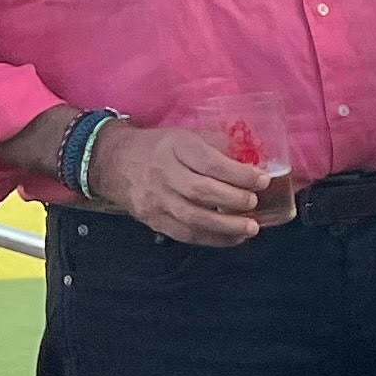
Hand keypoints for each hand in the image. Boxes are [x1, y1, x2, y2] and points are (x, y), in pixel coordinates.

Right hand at [96, 122, 270, 246]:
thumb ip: (216, 148)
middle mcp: (164, 173)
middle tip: (254, 203)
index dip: (239, 174)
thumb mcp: (185, 137)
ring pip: (193, 217)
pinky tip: (232, 238)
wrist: (113, 162)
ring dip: (226, 226)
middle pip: (201, 191)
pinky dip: (212, 239)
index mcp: (176, 147)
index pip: (210, 163)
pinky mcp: (153, 220)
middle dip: (234, 200)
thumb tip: (253, 163)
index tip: (262, 180)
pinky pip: (184, 234)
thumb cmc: (159, 148)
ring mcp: (156, 199)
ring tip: (251, 228)